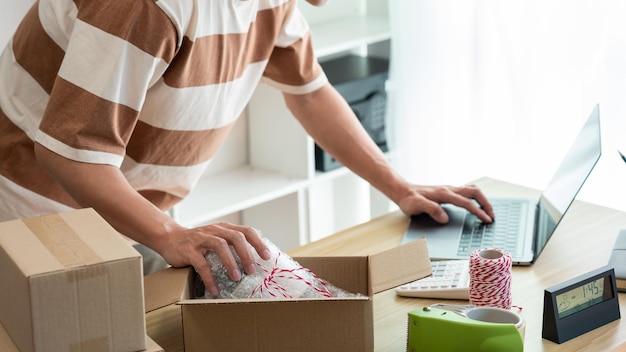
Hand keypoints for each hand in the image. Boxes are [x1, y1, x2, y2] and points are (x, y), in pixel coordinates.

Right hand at [156, 222, 270, 295]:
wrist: (169, 237)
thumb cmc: (197, 242)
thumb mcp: (215, 238)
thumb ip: (230, 245)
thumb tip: (252, 263)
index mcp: (224, 228)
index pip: (246, 231)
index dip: (258, 243)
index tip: (267, 257)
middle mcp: (214, 230)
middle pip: (236, 237)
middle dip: (247, 254)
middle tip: (252, 270)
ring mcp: (201, 239)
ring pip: (220, 246)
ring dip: (231, 262)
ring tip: (236, 277)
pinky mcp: (189, 250)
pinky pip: (202, 264)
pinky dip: (209, 278)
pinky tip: (214, 289)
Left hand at [395, 184, 494, 222]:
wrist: (402, 191)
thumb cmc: (408, 199)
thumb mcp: (417, 206)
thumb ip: (431, 210)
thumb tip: (445, 218)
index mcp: (444, 194)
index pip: (466, 202)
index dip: (478, 211)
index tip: (487, 219)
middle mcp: (449, 189)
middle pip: (474, 192)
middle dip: (486, 203)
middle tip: (492, 216)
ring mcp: (449, 189)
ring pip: (472, 190)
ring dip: (482, 199)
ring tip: (488, 211)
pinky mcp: (448, 192)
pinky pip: (466, 192)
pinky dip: (475, 198)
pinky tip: (475, 205)